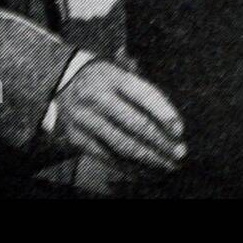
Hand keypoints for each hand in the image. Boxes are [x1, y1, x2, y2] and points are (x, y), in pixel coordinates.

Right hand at [50, 60, 185, 173]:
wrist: (62, 81)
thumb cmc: (104, 78)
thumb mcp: (120, 70)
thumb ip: (143, 90)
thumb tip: (171, 121)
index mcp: (112, 76)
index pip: (143, 95)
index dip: (164, 113)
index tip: (180, 130)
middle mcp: (96, 97)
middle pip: (135, 124)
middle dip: (160, 141)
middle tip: (179, 153)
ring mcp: (84, 119)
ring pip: (122, 144)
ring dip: (149, 158)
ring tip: (167, 165)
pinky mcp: (76, 138)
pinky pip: (106, 157)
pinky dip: (128, 167)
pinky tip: (145, 172)